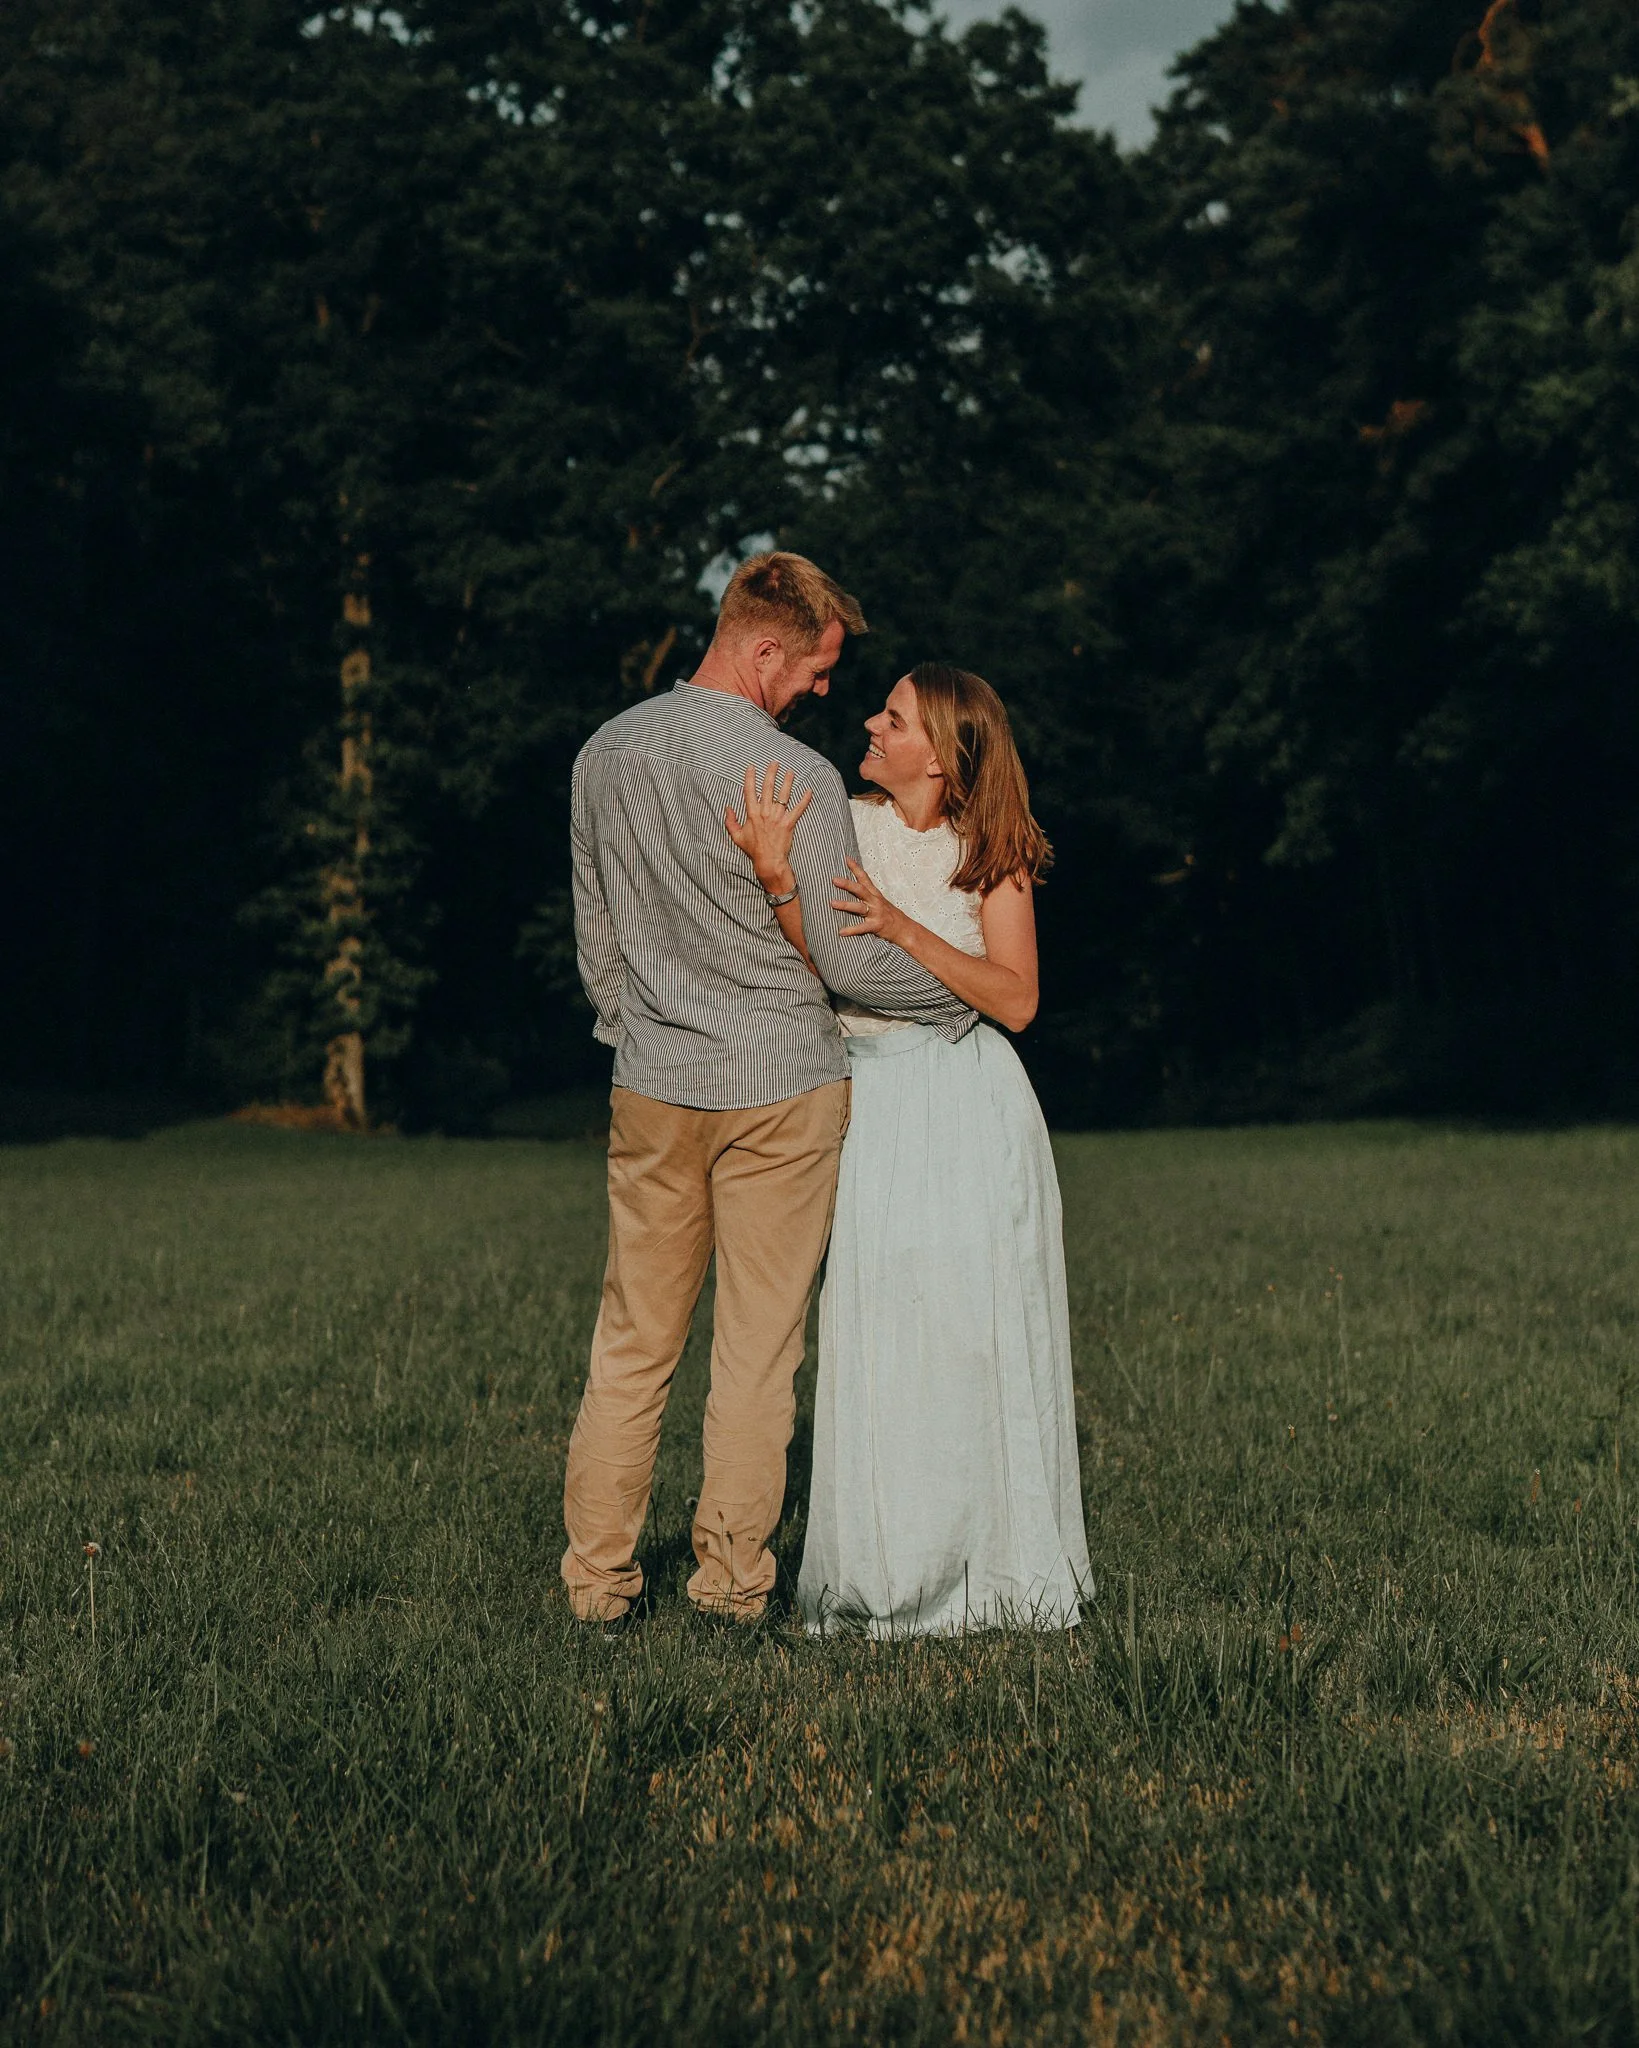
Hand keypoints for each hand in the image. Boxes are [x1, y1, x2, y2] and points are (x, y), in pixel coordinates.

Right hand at [725, 765, 813, 890]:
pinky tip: (808, 790)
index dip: (750, 777)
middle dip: (771, 773)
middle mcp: (765, 812)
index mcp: (752, 813)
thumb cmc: (753, 849)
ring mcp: (778, 817)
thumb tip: (727, 808)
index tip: (752, 767)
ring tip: (791, 771)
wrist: (768, 861)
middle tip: (775, 763)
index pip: (750, 791)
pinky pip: (798, 809)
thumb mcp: (737, 836)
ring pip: (783, 795)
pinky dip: (804, 800)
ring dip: (787, 782)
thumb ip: (730, 821)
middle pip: (768, 788)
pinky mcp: (789, 823)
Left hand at [832, 858, 909, 944]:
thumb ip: (867, 896)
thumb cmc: (889, 915)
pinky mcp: (876, 925)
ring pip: (859, 907)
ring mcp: (876, 913)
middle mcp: (875, 901)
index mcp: (875, 894)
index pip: (864, 878)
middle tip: (834, 879)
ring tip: (832, 903)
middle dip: (847, 884)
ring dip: (845, 905)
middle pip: (860, 890)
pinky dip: (851, 930)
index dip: (856, 868)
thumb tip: (853, 889)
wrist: (905, 928)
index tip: (846, 858)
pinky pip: (862, 927)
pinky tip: (841, 932)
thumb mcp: (879, 902)